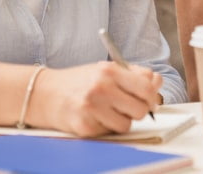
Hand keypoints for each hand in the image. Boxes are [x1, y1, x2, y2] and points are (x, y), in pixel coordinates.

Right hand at [30, 61, 161, 136]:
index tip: (149, 99)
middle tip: (128, 107)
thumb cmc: (79, 81)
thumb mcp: (106, 69)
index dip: (152, 96)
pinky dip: (105, 127)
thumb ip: (134, 74)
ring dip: (121, 121)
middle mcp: (101, 88)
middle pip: (140, 109)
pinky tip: (94, 117)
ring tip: (108, 111)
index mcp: (109, 71)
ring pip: (127, 125)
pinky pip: (109, 133)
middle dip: (138, 111)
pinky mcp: (84, 127)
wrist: (44, 93)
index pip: (147, 87)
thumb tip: (158, 82)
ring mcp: (92, 108)